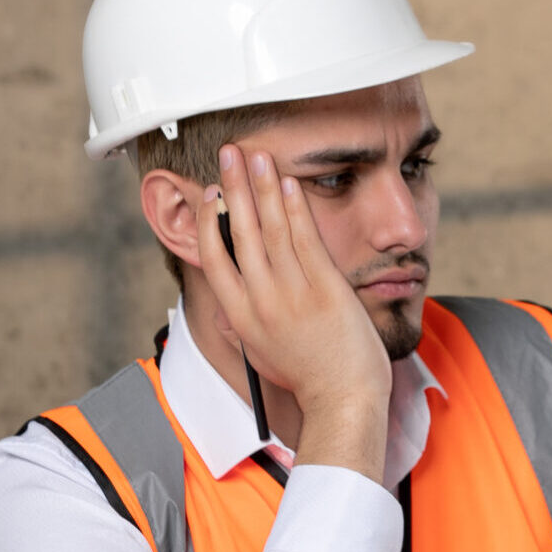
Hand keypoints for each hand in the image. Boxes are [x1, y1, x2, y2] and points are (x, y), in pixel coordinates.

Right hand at [198, 144, 391, 474]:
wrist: (343, 399)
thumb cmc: (307, 377)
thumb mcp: (261, 354)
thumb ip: (243, 325)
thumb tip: (226, 308)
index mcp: (240, 316)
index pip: (213, 259)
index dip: (208, 222)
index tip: (210, 195)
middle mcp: (261, 301)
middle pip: (239, 233)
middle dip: (232, 188)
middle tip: (227, 153)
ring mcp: (293, 293)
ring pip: (271, 229)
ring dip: (261, 188)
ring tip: (256, 155)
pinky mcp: (326, 289)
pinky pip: (306, 241)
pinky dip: (296, 210)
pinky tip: (288, 184)